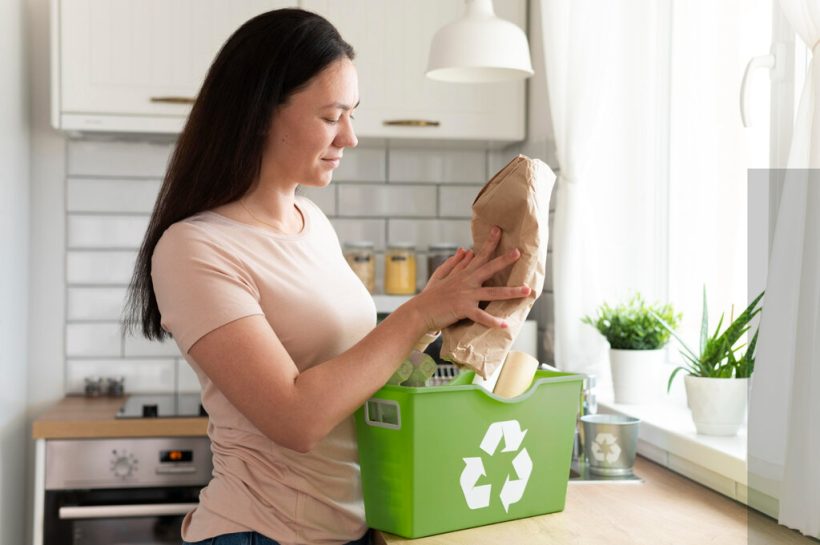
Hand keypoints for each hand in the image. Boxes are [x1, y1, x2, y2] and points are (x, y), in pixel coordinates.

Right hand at [409, 226, 530, 331]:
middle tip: (518, 252)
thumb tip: (464, 249)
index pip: (478, 255)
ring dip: (511, 292)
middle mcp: (467, 282)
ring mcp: (466, 295)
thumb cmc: (430, 295)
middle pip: (489, 268)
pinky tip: (504, 325)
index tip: (498, 230)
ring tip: (526, 291)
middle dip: (504, 260)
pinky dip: (492, 321)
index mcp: (463, 274)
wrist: (419, 312)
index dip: (490, 242)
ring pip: (492, 293)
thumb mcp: (440, 275)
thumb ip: (454, 263)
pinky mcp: (463, 309)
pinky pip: (481, 316)